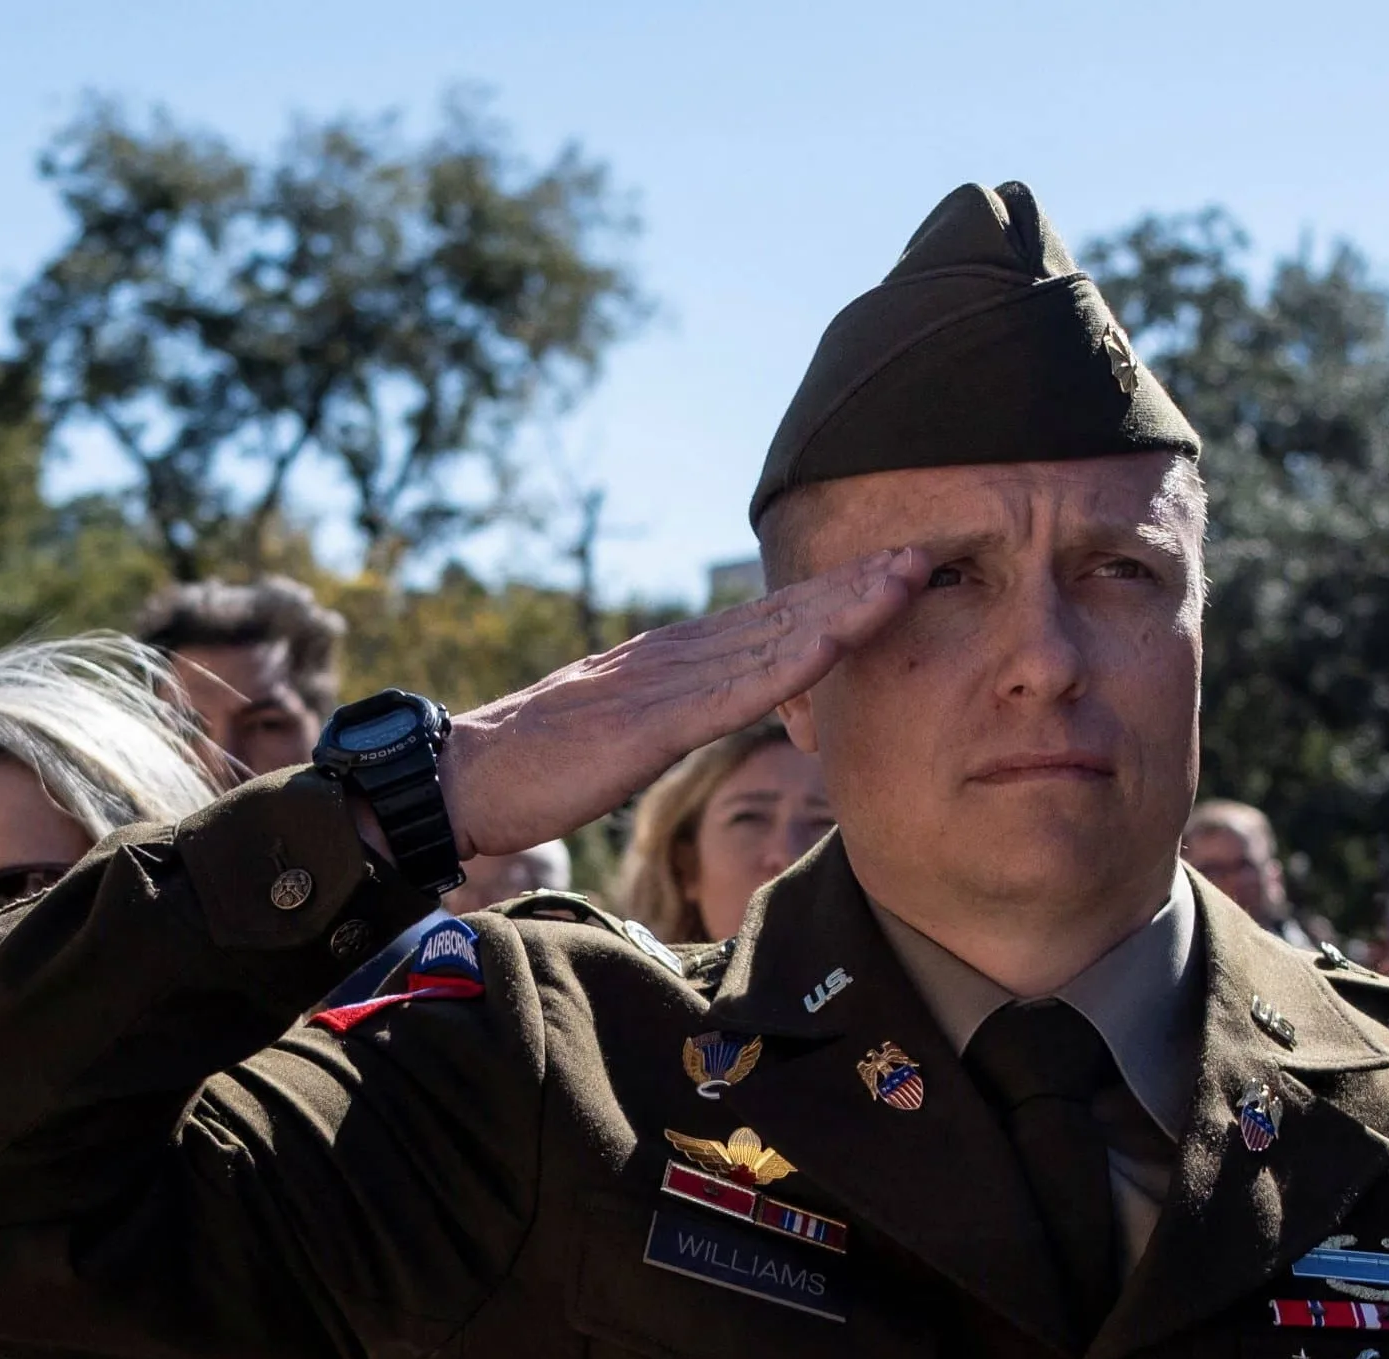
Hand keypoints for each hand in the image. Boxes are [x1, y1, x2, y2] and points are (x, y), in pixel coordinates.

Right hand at [416, 546, 928, 858]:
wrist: (460, 779)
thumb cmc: (533, 771)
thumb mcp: (622, 738)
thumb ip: (672, 718)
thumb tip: (721, 715)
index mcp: (667, 662)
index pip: (767, 622)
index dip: (835, 595)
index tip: (896, 572)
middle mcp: (671, 656)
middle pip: (781, 613)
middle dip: (856, 582)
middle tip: (928, 550)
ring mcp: (662, 684)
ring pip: (769, 637)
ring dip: (843, 607)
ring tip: (907, 575)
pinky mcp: (648, 723)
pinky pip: (731, 691)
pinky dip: (787, 663)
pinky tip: (834, 642)